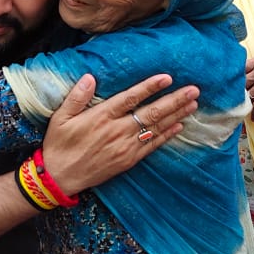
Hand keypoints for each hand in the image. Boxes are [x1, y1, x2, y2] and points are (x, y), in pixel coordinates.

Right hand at [41, 74, 199, 195]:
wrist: (60, 177)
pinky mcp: (128, 160)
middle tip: (194, 90)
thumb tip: (90, 77)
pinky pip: (152, 145)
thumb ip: (77, 97)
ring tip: (193, 104)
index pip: (131, 98)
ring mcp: (125, 146)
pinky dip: (167, 135)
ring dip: (176, 115)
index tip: (167, 78)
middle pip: (151, 112)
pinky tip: (180, 126)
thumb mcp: (61, 117)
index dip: (150, 87)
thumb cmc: (59, 144)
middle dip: (174, 100)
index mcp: (101, 116)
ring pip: (156, 128)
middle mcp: (117, 130)